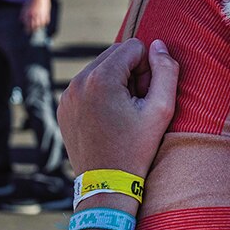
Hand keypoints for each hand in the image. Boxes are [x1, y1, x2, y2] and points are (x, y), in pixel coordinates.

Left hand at [21, 0, 51, 32]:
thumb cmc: (31, 0)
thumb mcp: (24, 7)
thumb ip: (22, 14)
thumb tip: (21, 21)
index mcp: (28, 14)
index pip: (27, 25)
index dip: (27, 30)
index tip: (27, 32)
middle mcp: (34, 15)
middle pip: (34, 27)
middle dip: (34, 30)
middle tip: (34, 30)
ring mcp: (40, 14)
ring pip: (41, 25)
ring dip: (40, 26)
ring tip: (39, 27)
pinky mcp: (46, 13)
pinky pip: (46, 21)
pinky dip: (45, 23)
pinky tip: (43, 22)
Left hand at [58, 38, 177, 176]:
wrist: (106, 184)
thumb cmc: (136, 148)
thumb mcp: (162, 109)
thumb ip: (166, 70)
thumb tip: (159, 45)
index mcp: (101, 78)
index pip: (134, 47)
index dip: (148, 68)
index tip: (145, 95)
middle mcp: (78, 81)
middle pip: (115, 54)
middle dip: (131, 72)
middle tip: (136, 104)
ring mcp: (67, 94)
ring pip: (101, 68)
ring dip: (117, 82)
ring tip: (123, 112)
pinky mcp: (63, 107)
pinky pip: (87, 85)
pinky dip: (101, 93)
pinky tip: (109, 119)